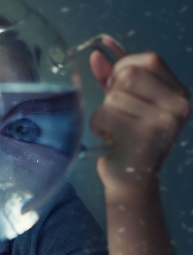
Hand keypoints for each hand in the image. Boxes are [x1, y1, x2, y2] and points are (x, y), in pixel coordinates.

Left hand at [89, 44, 190, 194]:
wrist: (131, 180)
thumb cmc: (126, 138)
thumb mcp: (125, 102)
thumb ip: (112, 76)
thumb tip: (96, 52)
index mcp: (179, 93)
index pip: (148, 60)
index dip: (124, 69)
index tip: (119, 89)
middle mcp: (179, 105)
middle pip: (129, 75)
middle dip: (112, 93)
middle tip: (117, 114)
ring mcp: (165, 121)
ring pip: (114, 96)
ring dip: (103, 112)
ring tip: (113, 129)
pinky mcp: (145, 136)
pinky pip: (105, 114)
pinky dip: (97, 125)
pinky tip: (106, 136)